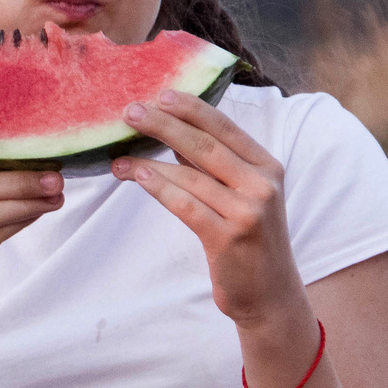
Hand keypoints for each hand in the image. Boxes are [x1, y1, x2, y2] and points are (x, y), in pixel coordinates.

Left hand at [111, 91, 307, 328]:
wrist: (270, 294)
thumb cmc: (249, 241)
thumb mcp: (242, 196)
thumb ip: (214, 167)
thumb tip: (172, 131)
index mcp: (267, 166)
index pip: (225, 128)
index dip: (191, 108)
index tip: (160, 93)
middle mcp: (262, 184)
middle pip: (205, 145)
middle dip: (163, 124)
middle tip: (130, 111)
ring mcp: (248, 211)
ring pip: (190, 175)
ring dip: (148, 162)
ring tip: (118, 156)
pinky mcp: (228, 237)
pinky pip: (186, 205)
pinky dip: (158, 188)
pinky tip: (136, 176)